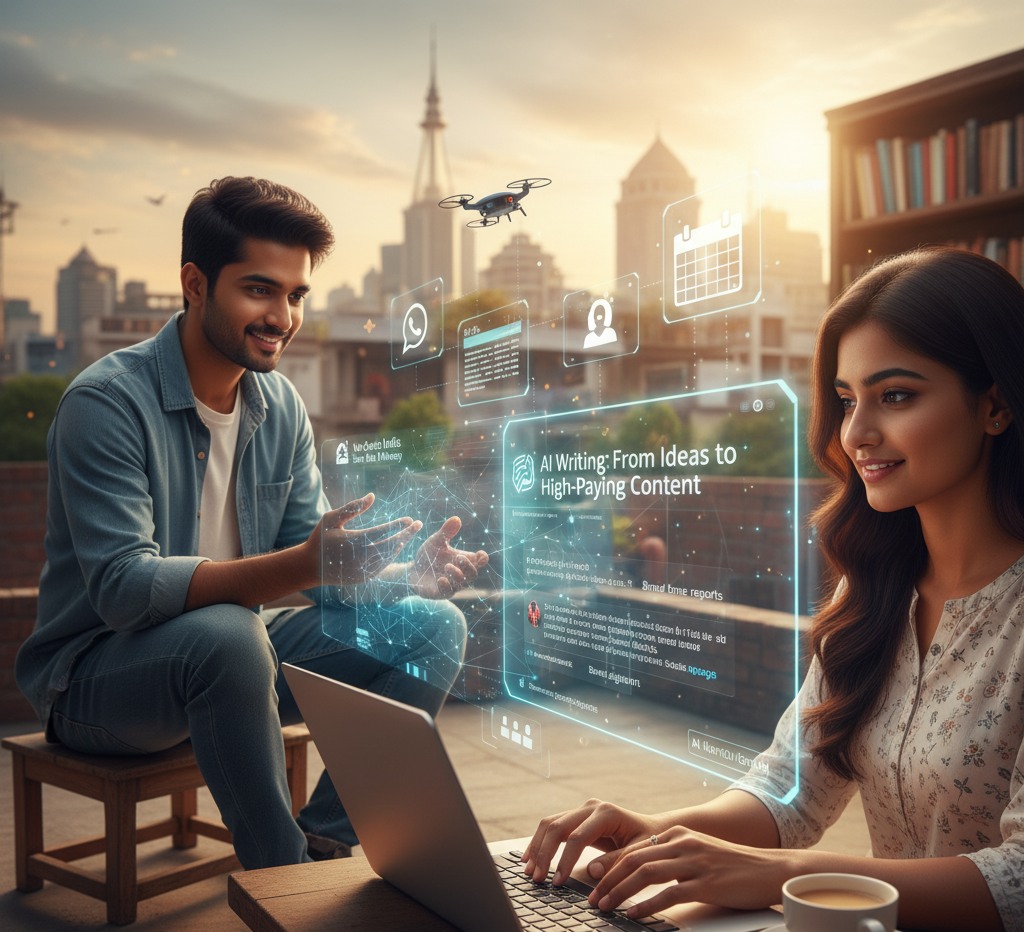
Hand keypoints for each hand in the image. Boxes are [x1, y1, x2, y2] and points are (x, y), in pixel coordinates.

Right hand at [316, 493, 421, 586]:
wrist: (310, 568)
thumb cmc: (320, 539)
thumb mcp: (331, 519)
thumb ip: (352, 507)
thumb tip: (372, 496)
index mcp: (353, 542)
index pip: (381, 533)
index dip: (398, 526)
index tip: (410, 519)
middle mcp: (361, 558)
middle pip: (391, 546)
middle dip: (407, 535)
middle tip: (418, 525)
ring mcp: (363, 570)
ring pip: (389, 557)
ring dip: (400, 545)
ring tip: (409, 533)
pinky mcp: (364, 578)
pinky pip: (383, 566)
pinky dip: (391, 556)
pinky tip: (396, 546)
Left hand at [408, 516, 488, 598]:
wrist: (413, 570)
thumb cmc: (429, 556)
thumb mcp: (436, 541)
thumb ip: (446, 532)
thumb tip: (456, 518)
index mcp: (463, 560)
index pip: (480, 561)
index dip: (482, 558)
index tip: (480, 554)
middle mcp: (461, 573)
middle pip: (473, 573)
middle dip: (468, 566)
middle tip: (458, 557)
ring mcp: (452, 584)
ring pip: (462, 583)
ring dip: (457, 574)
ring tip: (447, 566)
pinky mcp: (441, 593)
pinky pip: (448, 593)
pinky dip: (446, 586)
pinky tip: (441, 579)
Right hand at [521, 798, 657, 885]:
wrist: (652, 829)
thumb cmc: (648, 841)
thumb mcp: (638, 853)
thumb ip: (615, 861)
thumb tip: (591, 872)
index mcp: (606, 813)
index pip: (577, 837)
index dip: (564, 861)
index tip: (557, 882)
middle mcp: (591, 807)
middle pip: (557, 826)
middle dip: (544, 853)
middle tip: (537, 878)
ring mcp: (582, 810)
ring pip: (550, 824)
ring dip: (537, 847)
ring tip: (528, 869)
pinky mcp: (577, 817)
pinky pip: (553, 826)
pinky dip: (540, 841)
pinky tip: (531, 856)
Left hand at [586, 825, 794, 917]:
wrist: (770, 869)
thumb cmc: (732, 866)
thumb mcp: (697, 853)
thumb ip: (671, 858)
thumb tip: (640, 873)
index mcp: (677, 834)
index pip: (634, 848)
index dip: (609, 864)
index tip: (592, 879)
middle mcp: (682, 843)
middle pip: (634, 859)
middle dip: (608, 878)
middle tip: (592, 897)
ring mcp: (694, 862)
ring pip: (645, 873)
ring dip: (620, 891)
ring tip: (606, 906)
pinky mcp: (706, 883)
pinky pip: (669, 893)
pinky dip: (647, 904)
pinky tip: (634, 914)